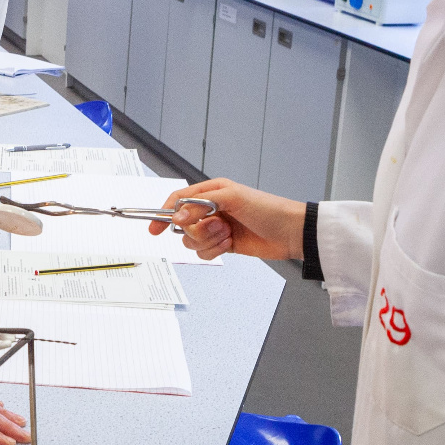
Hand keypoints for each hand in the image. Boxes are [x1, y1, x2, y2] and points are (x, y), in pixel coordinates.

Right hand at [149, 179, 305, 262]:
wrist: (289, 232)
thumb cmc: (267, 209)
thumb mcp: (232, 198)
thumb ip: (200, 204)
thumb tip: (177, 215)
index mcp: (211, 192)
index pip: (178, 200)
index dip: (164, 213)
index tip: (155, 228)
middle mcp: (211, 209)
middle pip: (183, 225)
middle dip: (199, 230)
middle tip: (218, 226)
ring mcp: (216, 228)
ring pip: (192, 241)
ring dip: (209, 241)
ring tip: (228, 235)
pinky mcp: (222, 244)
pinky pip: (204, 253)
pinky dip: (215, 251)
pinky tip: (230, 245)